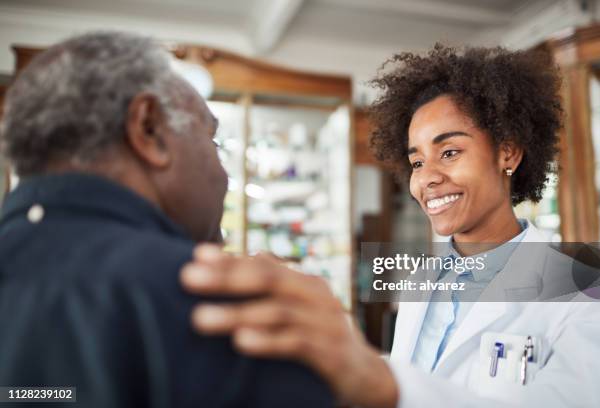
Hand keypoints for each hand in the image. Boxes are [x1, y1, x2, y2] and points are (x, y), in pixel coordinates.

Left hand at [180, 245, 397, 407]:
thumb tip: (251, 254)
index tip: (195, 255)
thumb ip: (278, 284)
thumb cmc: (322, 337)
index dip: (230, 260)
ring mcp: (326, 323)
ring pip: (277, 312)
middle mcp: (317, 297)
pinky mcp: (331, 353)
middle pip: (268, 280)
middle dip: (226, 278)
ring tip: (199, 318)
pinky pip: (297, 343)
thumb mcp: (302, 307)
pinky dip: (268, 341)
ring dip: (236, 314)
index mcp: (306, 284)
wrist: (367, 375)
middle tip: (187, 278)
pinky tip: (241, 342)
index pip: (263, 265)